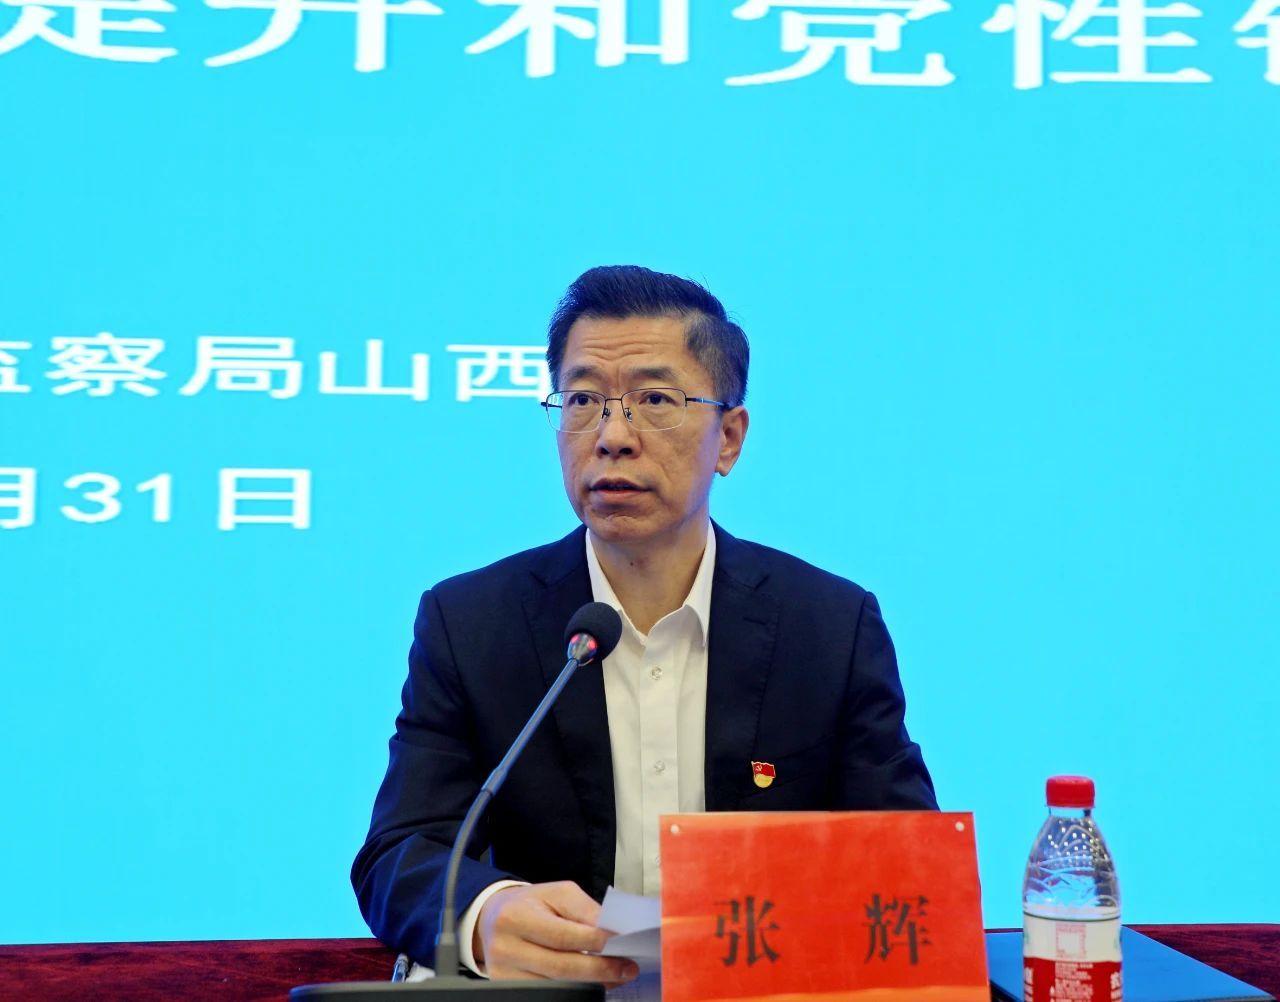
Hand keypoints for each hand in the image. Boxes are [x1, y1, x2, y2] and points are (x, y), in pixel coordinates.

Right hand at [473, 881, 638, 985]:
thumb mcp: (557, 893)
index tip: (622, 943)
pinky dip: (575, 990)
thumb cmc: (531, 904)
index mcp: (516, 916)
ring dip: (591, 983)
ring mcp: (504, 974)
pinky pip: (548, 994)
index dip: (595, 942)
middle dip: (599, 969)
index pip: (562, 935)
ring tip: (615, 977)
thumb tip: (611, 932)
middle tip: (626, 968)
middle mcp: (506, 948)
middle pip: (560, 967)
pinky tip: (592, 982)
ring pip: (557, 986)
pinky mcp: (508, 988)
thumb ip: (585, 910)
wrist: (494, 918)